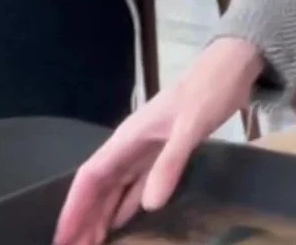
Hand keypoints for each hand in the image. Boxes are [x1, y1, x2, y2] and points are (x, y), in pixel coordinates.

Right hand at [52, 37, 262, 244]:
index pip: (90, 177)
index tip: (64, 237)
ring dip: (102, 217)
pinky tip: (122, 223)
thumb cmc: (209, 91)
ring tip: (91, 244)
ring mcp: (146, 150)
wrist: (231, 68)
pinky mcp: (164, 153)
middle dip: (84, 220)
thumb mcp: (191, 126)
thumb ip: (170, 163)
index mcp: (127, 138)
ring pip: (116, 189)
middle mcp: (130, 146)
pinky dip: (128, 206)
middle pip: (99, 189)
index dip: (74, 207)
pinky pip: (138, 185)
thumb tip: (150, 206)